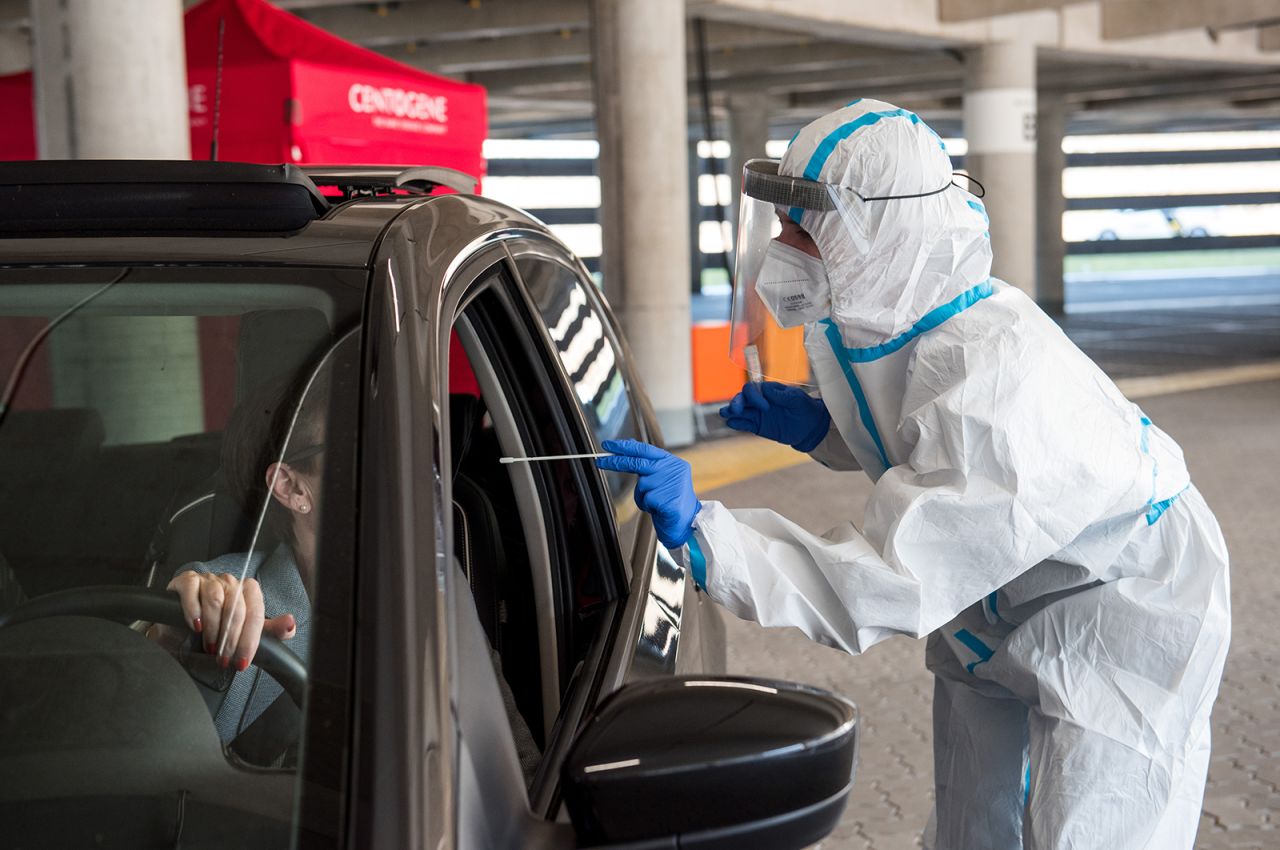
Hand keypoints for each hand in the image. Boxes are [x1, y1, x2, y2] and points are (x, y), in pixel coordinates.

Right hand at [167, 570, 295, 671]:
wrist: (188, 618)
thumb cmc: (221, 623)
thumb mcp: (247, 629)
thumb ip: (271, 630)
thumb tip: (290, 625)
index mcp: (248, 590)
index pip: (255, 612)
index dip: (249, 639)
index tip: (242, 661)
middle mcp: (230, 582)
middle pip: (236, 608)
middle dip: (231, 639)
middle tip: (224, 659)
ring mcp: (209, 579)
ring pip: (215, 599)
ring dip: (213, 628)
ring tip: (210, 647)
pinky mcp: (187, 581)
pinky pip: (192, 590)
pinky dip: (193, 610)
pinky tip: (195, 625)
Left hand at [597, 439, 700, 547]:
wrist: (688, 522)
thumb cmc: (672, 499)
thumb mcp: (661, 476)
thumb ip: (648, 461)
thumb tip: (630, 444)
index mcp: (672, 462)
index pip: (644, 449)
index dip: (625, 446)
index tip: (608, 445)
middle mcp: (672, 469)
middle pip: (638, 462)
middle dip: (616, 462)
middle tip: (600, 462)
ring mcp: (670, 483)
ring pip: (641, 485)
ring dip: (643, 495)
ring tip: (657, 501)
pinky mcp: (667, 499)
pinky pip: (645, 500)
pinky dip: (647, 506)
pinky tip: (659, 508)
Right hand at [719, 381, 829, 451]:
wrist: (810, 428)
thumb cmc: (805, 409)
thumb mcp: (797, 400)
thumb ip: (782, 395)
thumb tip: (766, 389)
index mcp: (768, 391)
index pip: (753, 389)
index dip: (755, 397)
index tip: (766, 408)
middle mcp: (760, 400)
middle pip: (742, 398)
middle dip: (737, 402)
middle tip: (736, 409)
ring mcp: (757, 414)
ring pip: (740, 410)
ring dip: (732, 411)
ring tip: (725, 413)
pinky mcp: (758, 426)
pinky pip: (744, 424)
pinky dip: (737, 423)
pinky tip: (731, 423)